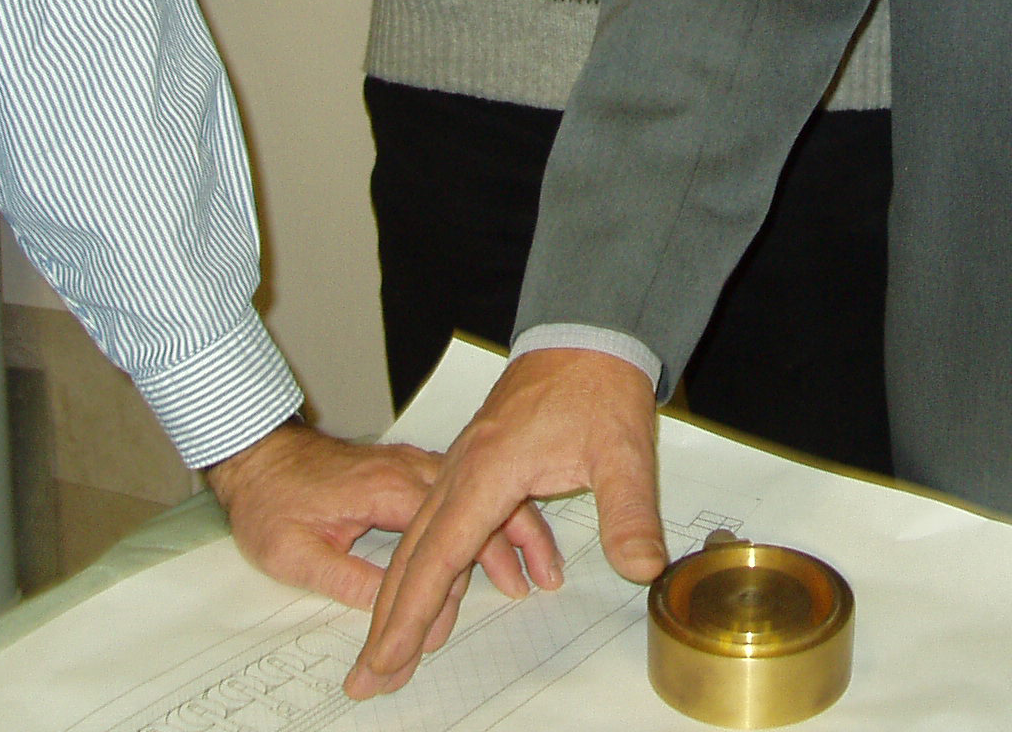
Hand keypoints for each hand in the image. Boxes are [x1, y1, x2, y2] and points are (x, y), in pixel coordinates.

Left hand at [205, 422, 553, 623]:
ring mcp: (412, 466)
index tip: (446, 631)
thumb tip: (388, 608)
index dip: (451, 588)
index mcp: (384, 489)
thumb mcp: (291, 551)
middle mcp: (407, 471)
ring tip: (536, 571)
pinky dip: (494, 514)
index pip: (439, 539)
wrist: (258, 452)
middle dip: (501, 557)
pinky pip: (464, 492)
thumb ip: (342, 578)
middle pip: (472, 511)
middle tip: (521, 596)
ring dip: (511, 531)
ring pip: (477, 497)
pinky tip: (508, 539)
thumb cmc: (269, 499)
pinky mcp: (410, 471)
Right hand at [346, 349, 661, 699]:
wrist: (587, 334)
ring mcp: (464, 467)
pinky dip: (440, 567)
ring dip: (410, 598)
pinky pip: (446, 523)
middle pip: (414, 555)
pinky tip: (457, 597)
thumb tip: (640, 568)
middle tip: (370, 676)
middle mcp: (463, 471)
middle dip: (391, 620)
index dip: (413, 612)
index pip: (439, 555)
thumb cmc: (599, 387)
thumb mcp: (623, 452)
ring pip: (424, 541)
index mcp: (488, 472)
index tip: (387, 656)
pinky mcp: (476, 465)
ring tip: (401, 651)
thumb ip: (629, 514)